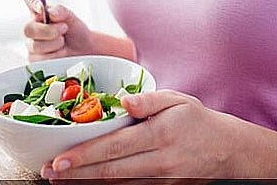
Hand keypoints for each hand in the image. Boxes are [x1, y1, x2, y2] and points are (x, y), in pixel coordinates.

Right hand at [23, 0, 95, 60]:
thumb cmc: (74, 31)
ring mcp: (31, 45)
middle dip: (48, 31)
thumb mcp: (70, 17)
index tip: (39, 5)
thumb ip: (60, 11)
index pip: (30, 2)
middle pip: (28, 30)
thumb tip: (52, 13)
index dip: (30, 1)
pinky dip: (55, 55)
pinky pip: (41, 60)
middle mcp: (31, 28)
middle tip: (63, 28)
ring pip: (35, 46)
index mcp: (38, 14)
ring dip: (55, 44)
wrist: (83, 49)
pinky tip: (60, 52)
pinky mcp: (34, 60)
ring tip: (63, 42)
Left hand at [41, 90, 246, 180]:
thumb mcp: (178, 100)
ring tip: (60, 182)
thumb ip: (150, 100)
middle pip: (110, 170)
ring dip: (86, 184)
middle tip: (49, 172)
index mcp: (159, 134)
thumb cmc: (197, 120)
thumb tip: (123, 101)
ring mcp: (161, 180)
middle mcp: (158, 161)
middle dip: (76, 174)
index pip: (114, 147)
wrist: (227, 150)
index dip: (85, 155)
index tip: (59, 160)